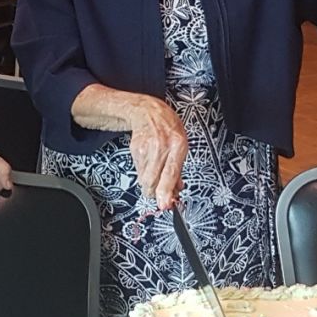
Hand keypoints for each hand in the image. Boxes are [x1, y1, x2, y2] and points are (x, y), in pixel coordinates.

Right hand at [126, 96, 186, 210]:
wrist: (148, 111)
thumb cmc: (168, 128)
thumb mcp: (181, 146)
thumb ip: (178, 170)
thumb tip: (175, 192)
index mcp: (177, 145)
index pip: (170, 173)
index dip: (166, 191)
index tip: (164, 205)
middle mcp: (160, 147)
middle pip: (152, 181)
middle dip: (156, 192)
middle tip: (161, 193)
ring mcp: (145, 149)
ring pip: (144, 179)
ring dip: (150, 183)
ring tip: (157, 172)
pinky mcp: (135, 151)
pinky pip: (139, 171)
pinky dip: (145, 172)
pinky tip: (150, 163)